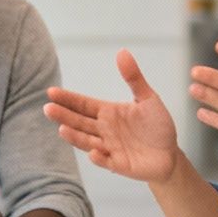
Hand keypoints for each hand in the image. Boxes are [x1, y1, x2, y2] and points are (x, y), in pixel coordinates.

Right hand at [44, 50, 181, 182]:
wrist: (170, 154)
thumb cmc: (157, 125)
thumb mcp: (148, 98)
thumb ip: (133, 77)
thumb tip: (122, 51)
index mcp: (108, 113)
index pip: (83, 105)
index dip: (68, 99)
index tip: (51, 92)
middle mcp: (104, 130)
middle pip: (79, 122)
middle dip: (63, 116)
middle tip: (47, 108)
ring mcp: (109, 148)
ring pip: (87, 141)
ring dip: (75, 137)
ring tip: (62, 129)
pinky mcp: (119, 164)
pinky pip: (107, 161)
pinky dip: (99, 158)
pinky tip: (94, 152)